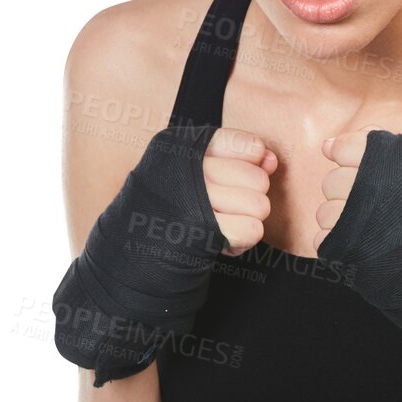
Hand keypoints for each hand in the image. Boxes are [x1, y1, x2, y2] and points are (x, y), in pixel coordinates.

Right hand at [52, 120, 274, 385]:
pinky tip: (220, 243)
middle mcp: (187, 167)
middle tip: (223, 211)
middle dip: (250, 199)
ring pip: (259, 205)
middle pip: (258, 179)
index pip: (248, 145)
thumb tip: (273, 161)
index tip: (232, 183)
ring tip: (218, 227)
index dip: (251, 167)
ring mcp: (193, 199)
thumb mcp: (195, 175)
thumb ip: (240, 160)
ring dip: (245, 223)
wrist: (128, 256)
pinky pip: (253, 230)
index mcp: (181, 146)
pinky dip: (241, 242)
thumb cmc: (168, 212)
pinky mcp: (202, 231)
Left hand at [312, 129, 365, 252]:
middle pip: (331, 182)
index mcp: (382, 165)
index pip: (344, 149)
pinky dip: (333, 239)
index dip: (348, 155)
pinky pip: (322, 239)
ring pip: (324, 212)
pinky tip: (352, 237)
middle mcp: (366, 191)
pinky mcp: (348, 248)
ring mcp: (355, 221)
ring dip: (338, 216)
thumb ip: (366, 143)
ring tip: (360, 221)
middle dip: (344, 189)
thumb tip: (327, 146)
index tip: (356, 163)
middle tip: (365, 198)